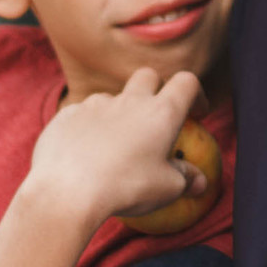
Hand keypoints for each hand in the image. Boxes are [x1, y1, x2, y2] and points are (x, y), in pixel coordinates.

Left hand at [23, 69, 208, 226]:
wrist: (67, 191)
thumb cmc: (126, 188)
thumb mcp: (166, 190)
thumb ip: (186, 179)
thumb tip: (199, 181)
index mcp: (161, 113)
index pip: (186, 83)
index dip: (195, 94)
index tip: (195, 114)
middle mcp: (129, 100)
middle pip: (148, 76)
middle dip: (156, 89)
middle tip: (155, 120)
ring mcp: (95, 104)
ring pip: (113, 97)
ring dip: (119, 113)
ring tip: (115, 146)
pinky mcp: (67, 114)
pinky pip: (83, 114)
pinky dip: (89, 128)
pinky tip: (85, 154)